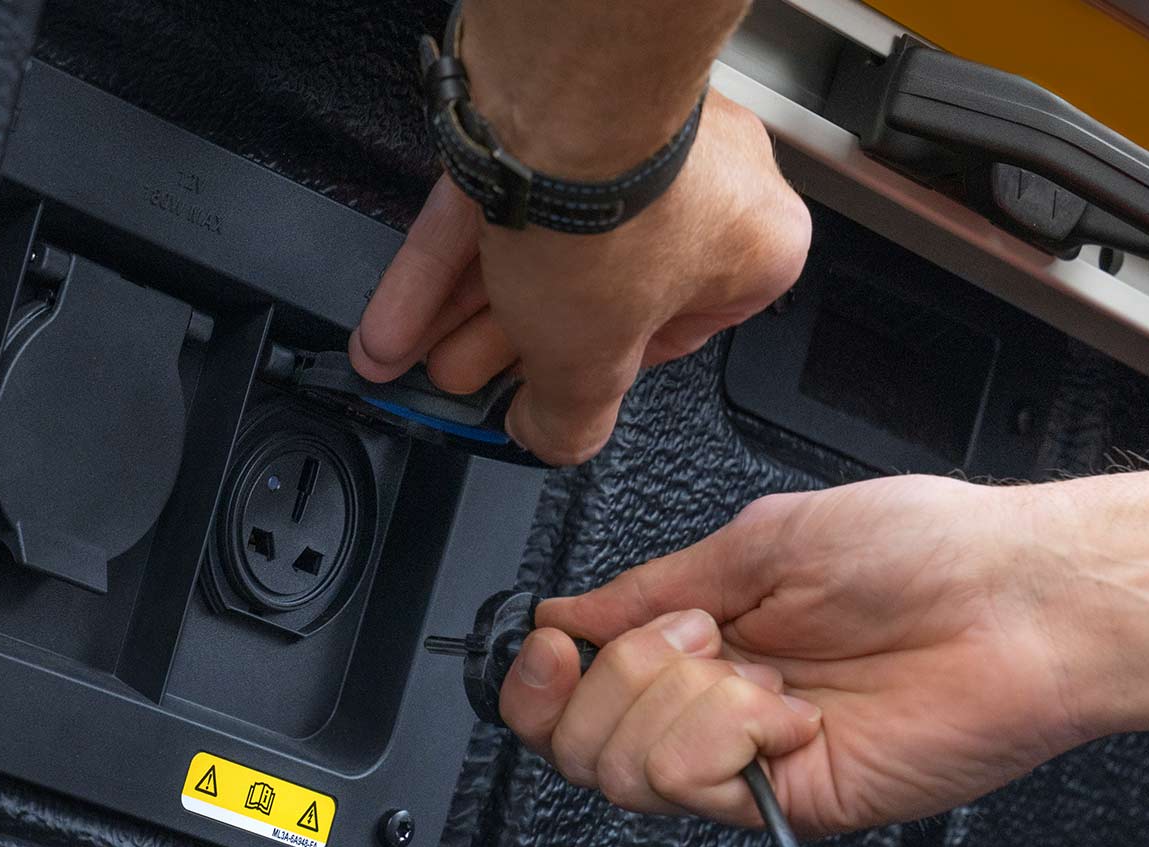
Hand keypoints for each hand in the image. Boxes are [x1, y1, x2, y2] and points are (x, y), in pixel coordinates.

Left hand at [349, 91, 809, 463]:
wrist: (568, 103)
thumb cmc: (618, 216)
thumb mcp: (593, 361)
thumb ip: (577, 416)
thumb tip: (557, 441)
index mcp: (753, 251)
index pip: (664, 337)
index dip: (588, 375)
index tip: (539, 399)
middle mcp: (701, 188)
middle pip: (585, 291)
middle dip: (503, 348)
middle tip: (458, 378)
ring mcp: (624, 144)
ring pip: (532, 247)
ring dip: (459, 312)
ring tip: (408, 354)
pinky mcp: (552, 120)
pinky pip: (495, 206)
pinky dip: (440, 267)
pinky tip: (395, 317)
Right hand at [498, 476, 1147, 835]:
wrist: (1019, 602)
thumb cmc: (925, 552)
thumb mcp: (758, 539)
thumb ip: (646, 586)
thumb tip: (559, 613)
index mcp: (696, 640)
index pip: (570, 690)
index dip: (537, 676)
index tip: (552, 644)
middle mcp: (708, 706)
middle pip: (574, 739)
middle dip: (618, 674)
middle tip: (699, 636)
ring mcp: (742, 760)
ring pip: (619, 769)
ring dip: (677, 700)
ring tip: (757, 672)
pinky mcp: (782, 805)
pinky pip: (693, 787)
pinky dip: (726, 733)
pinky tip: (789, 710)